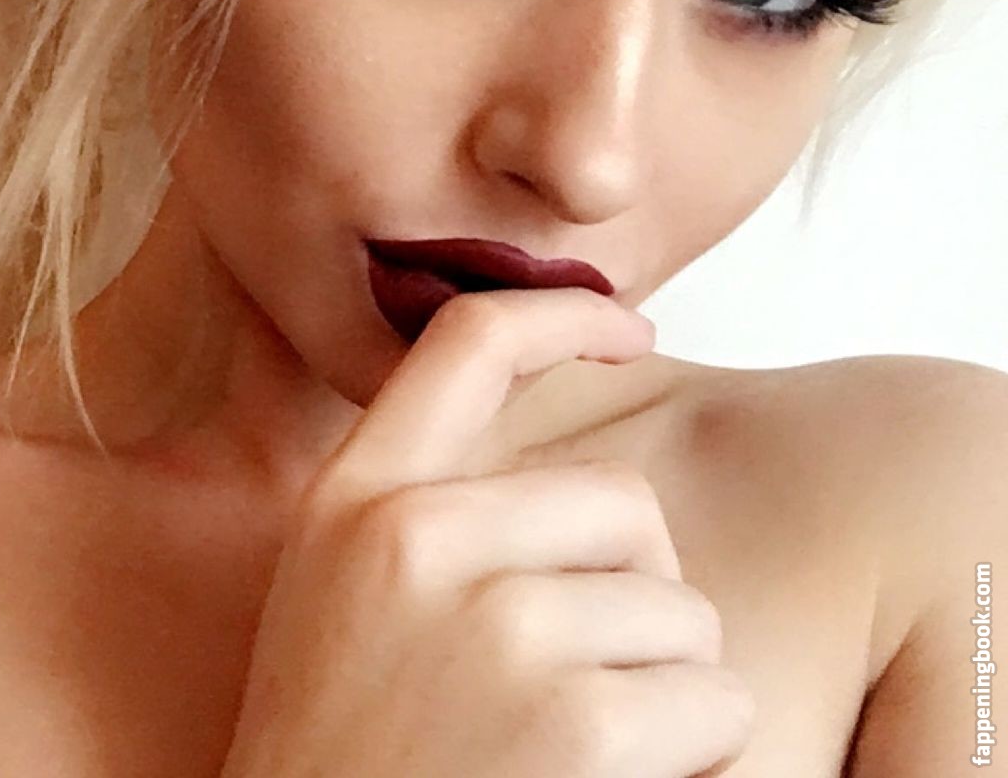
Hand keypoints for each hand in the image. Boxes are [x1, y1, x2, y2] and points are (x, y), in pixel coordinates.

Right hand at [218, 289, 753, 777]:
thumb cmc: (339, 757)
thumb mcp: (334, 603)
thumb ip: (421, 522)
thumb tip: (574, 481)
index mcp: (351, 504)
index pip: (465, 346)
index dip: (562, 312)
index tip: (628, 324)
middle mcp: (417, 538)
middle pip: (621, 504)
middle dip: (628, 589)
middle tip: (561, 684)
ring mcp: (497, 623)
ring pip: (678, 609)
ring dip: (657, 687)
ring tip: (560, 750)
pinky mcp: (575, 716)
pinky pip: (711, 697)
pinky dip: (690, 754)